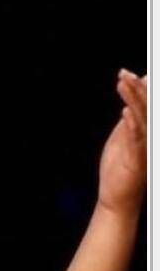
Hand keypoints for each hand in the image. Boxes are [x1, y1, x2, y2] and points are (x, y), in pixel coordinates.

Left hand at [97, 69, 146, 216]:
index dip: (142, 88)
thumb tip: (132, 96)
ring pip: (143, 119)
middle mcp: (151, 137)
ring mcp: (146, 148)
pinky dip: (131, 123)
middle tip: (125, 73)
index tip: (130, 73)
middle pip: (148, 108)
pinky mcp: (138, 159)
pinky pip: (136, 139)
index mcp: (149, 131)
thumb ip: (129, 118)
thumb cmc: (121, 167)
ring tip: (124, 84)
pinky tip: (125, 111)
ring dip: (133, 100)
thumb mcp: (123, 137)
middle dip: (137, 89)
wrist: (117, 197)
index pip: (148, 106)